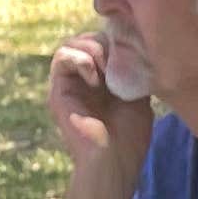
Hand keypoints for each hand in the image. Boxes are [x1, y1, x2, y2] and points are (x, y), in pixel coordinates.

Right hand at [45, 36, 155, 174]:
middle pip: (89, 38)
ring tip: (107, 72)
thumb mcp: (138, 95)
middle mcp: (84, 79)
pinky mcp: (58, 90)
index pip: (104, 41)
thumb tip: (132, 46)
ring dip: (94, 50)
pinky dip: (80, 59)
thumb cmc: (131, 138)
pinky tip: (95, 79)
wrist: (115, 161)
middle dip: (106, 43)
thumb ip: (132, 70)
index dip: (117, 41)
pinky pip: (61, 56)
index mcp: (103, 79)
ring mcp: (70, 84)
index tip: (132, 56)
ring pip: (73, 42)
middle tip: (119, 64)